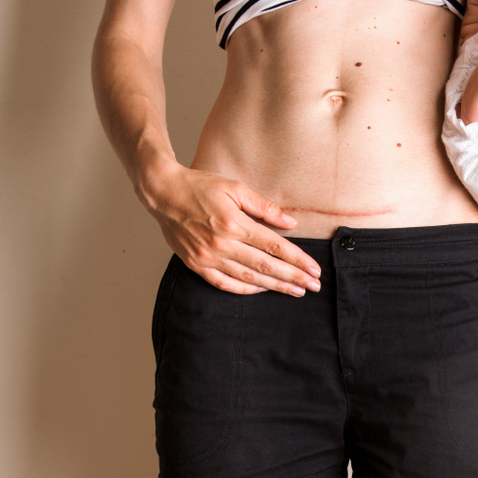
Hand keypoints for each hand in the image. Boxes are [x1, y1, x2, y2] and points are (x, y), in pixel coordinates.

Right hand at [144, 163, 321, 295]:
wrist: (162, 193)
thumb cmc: (200, 186)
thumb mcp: (236, 188)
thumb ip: (265, 207)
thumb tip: (291, 222)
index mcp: (234, 224)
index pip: (275, 247)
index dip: (298, 260)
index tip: (314, 270)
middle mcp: (222, 244)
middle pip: (266, 266)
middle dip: (293, 277)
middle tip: (313, 286)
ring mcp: (207, 257)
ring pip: (248, 278)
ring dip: (275, 286)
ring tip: (295, 291)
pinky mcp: (196, 265)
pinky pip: (224, 284)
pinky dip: (245, 289)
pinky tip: (263, 289)